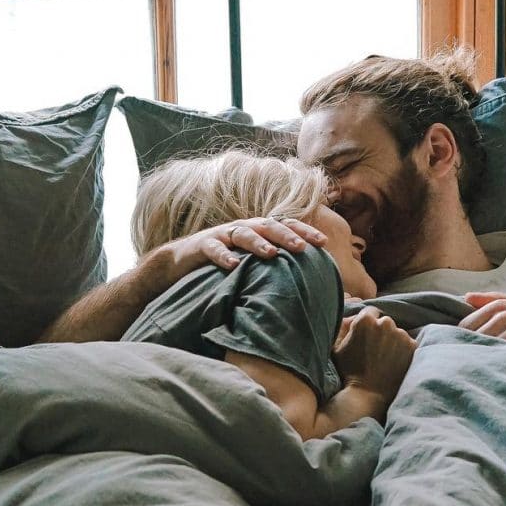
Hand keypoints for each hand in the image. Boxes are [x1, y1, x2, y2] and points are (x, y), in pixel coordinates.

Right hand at [160, 216, 327, 273]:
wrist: (181, 261)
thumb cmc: (224, 263)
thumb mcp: (251, 262)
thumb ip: (274, 264)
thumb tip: (306, 280)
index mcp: (259, 231)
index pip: (286, 226)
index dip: (304, 231)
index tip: (323, 243)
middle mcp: (244, 228)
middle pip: (269, 226)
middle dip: (287, 236)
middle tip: (303, 247)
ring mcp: (223, 235)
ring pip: (244, 234)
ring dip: (259, 243)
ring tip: (271, 254)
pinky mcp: (203, 245)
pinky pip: (214, 249)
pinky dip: (224, 256)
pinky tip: (233, 266)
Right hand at [333, 307, 417, 400]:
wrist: (368, 395)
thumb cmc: (349, 372)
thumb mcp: (337, 348)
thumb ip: (343, 327)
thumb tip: (351, 318)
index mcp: (365, 320)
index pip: (370, 312)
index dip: (367, 324)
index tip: (366, 336)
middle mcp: (386, 323)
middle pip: (384, 322)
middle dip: (380, 332)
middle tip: (375, 349)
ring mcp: (401, 334)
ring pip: (397, 333)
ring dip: (392, 341)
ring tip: (384, 359)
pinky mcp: (413, 346)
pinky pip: (407, 344)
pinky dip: (403, 350)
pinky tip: (394, 363)